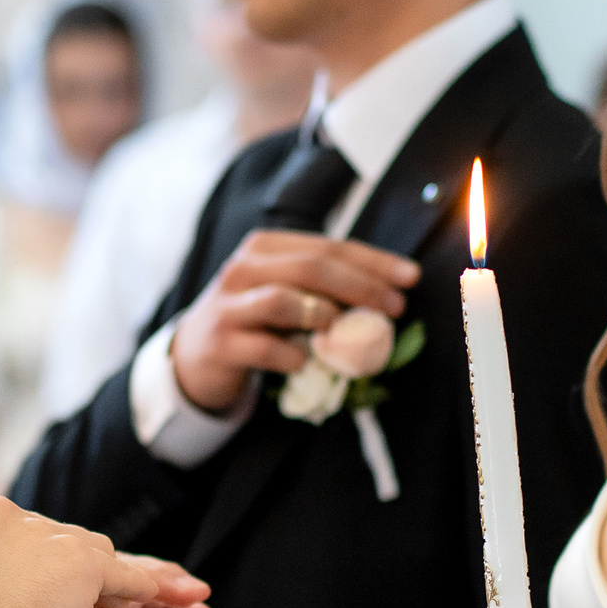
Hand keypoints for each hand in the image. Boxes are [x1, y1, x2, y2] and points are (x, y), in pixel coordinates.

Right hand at [0, 499, 208, 607]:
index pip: (27, 542)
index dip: (44, 575)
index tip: (50, 603)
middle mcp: (12, 518)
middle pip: (61, 545)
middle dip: (78, 581)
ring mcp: (49, 537)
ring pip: (92, 558)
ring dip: (106, 593)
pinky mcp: (82, 564)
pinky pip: (121, 577)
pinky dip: (138, 592)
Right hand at [171, 232, 421, 412]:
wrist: (196, 354)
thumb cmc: (255, 320)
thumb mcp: (285, 292)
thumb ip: (325, 288)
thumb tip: (390, 294)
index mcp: (266, 247)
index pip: (330, 246)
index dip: (374, 261)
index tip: (410, 278)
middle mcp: (244, 267)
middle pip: (313, 268)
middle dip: (362, 287)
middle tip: (394, 309)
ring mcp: (229, 304)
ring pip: (285, 301)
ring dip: (326, 317)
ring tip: (345, 332)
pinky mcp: (221, 342)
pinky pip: (266, 348)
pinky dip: (293, 356)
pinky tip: (305, 361)